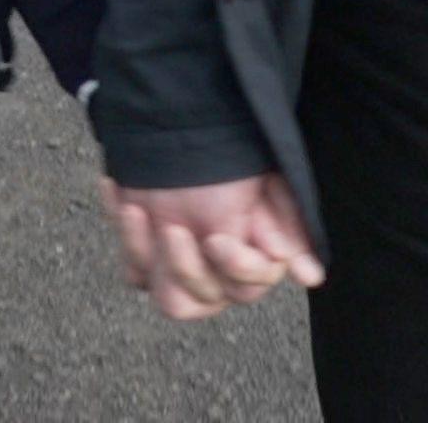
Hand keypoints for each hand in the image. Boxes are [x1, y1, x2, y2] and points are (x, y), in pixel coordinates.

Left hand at [99, 173, 325, 321]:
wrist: (187, 129)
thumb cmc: (234, 158)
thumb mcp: (267, 184)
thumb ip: (288, 227)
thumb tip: (310, 276)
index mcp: (250, 261)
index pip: (248, 285)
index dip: (236, 268)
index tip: (216, 240)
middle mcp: (217, 274)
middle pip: (203, 299)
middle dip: (186, 267)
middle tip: (172, 228)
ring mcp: (179, 269)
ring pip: (168, 299)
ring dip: (149, 256)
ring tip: (135, 211)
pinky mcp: (147, 259)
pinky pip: (134, 271)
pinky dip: (125, 233)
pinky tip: (117, 189)